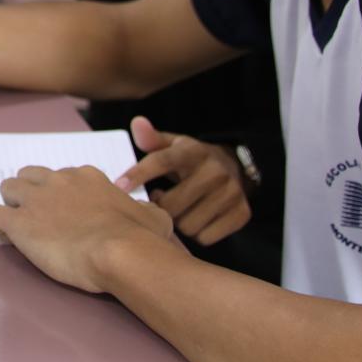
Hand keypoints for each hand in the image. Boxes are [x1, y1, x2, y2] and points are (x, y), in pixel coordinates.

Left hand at [0, 164, 179, 293]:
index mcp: (87, 178)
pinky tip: (5, 236)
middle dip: (30, 193)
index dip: (61, 195)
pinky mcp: (19, 223)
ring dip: (11, 204)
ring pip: (8, 188)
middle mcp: (58, 181)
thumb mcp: (153, 216)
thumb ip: (143, 209)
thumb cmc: (141, 237)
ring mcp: (36, 200)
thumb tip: (145, 211)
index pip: (64, 178)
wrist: (119, 252)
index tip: (66, 213)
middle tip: (39, 217)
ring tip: (18, 226)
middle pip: (30, 176)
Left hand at [113, 116, 252, 246]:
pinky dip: (197, 233)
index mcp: (193, 151)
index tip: (119, 186)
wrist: (234, 168)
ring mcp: (231, 193)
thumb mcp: (173, 145)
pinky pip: (205, 238)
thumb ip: (152, 139)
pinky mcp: (242, 214)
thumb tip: (137, 123)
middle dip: (161, 207)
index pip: (161, 161)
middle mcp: (215, 171)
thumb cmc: (190, 160)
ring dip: (178, 222)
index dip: (139, 174)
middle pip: (172, 205)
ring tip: (180, 209)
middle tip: (161, 200)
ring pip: (188, 225)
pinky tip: (196, 218)